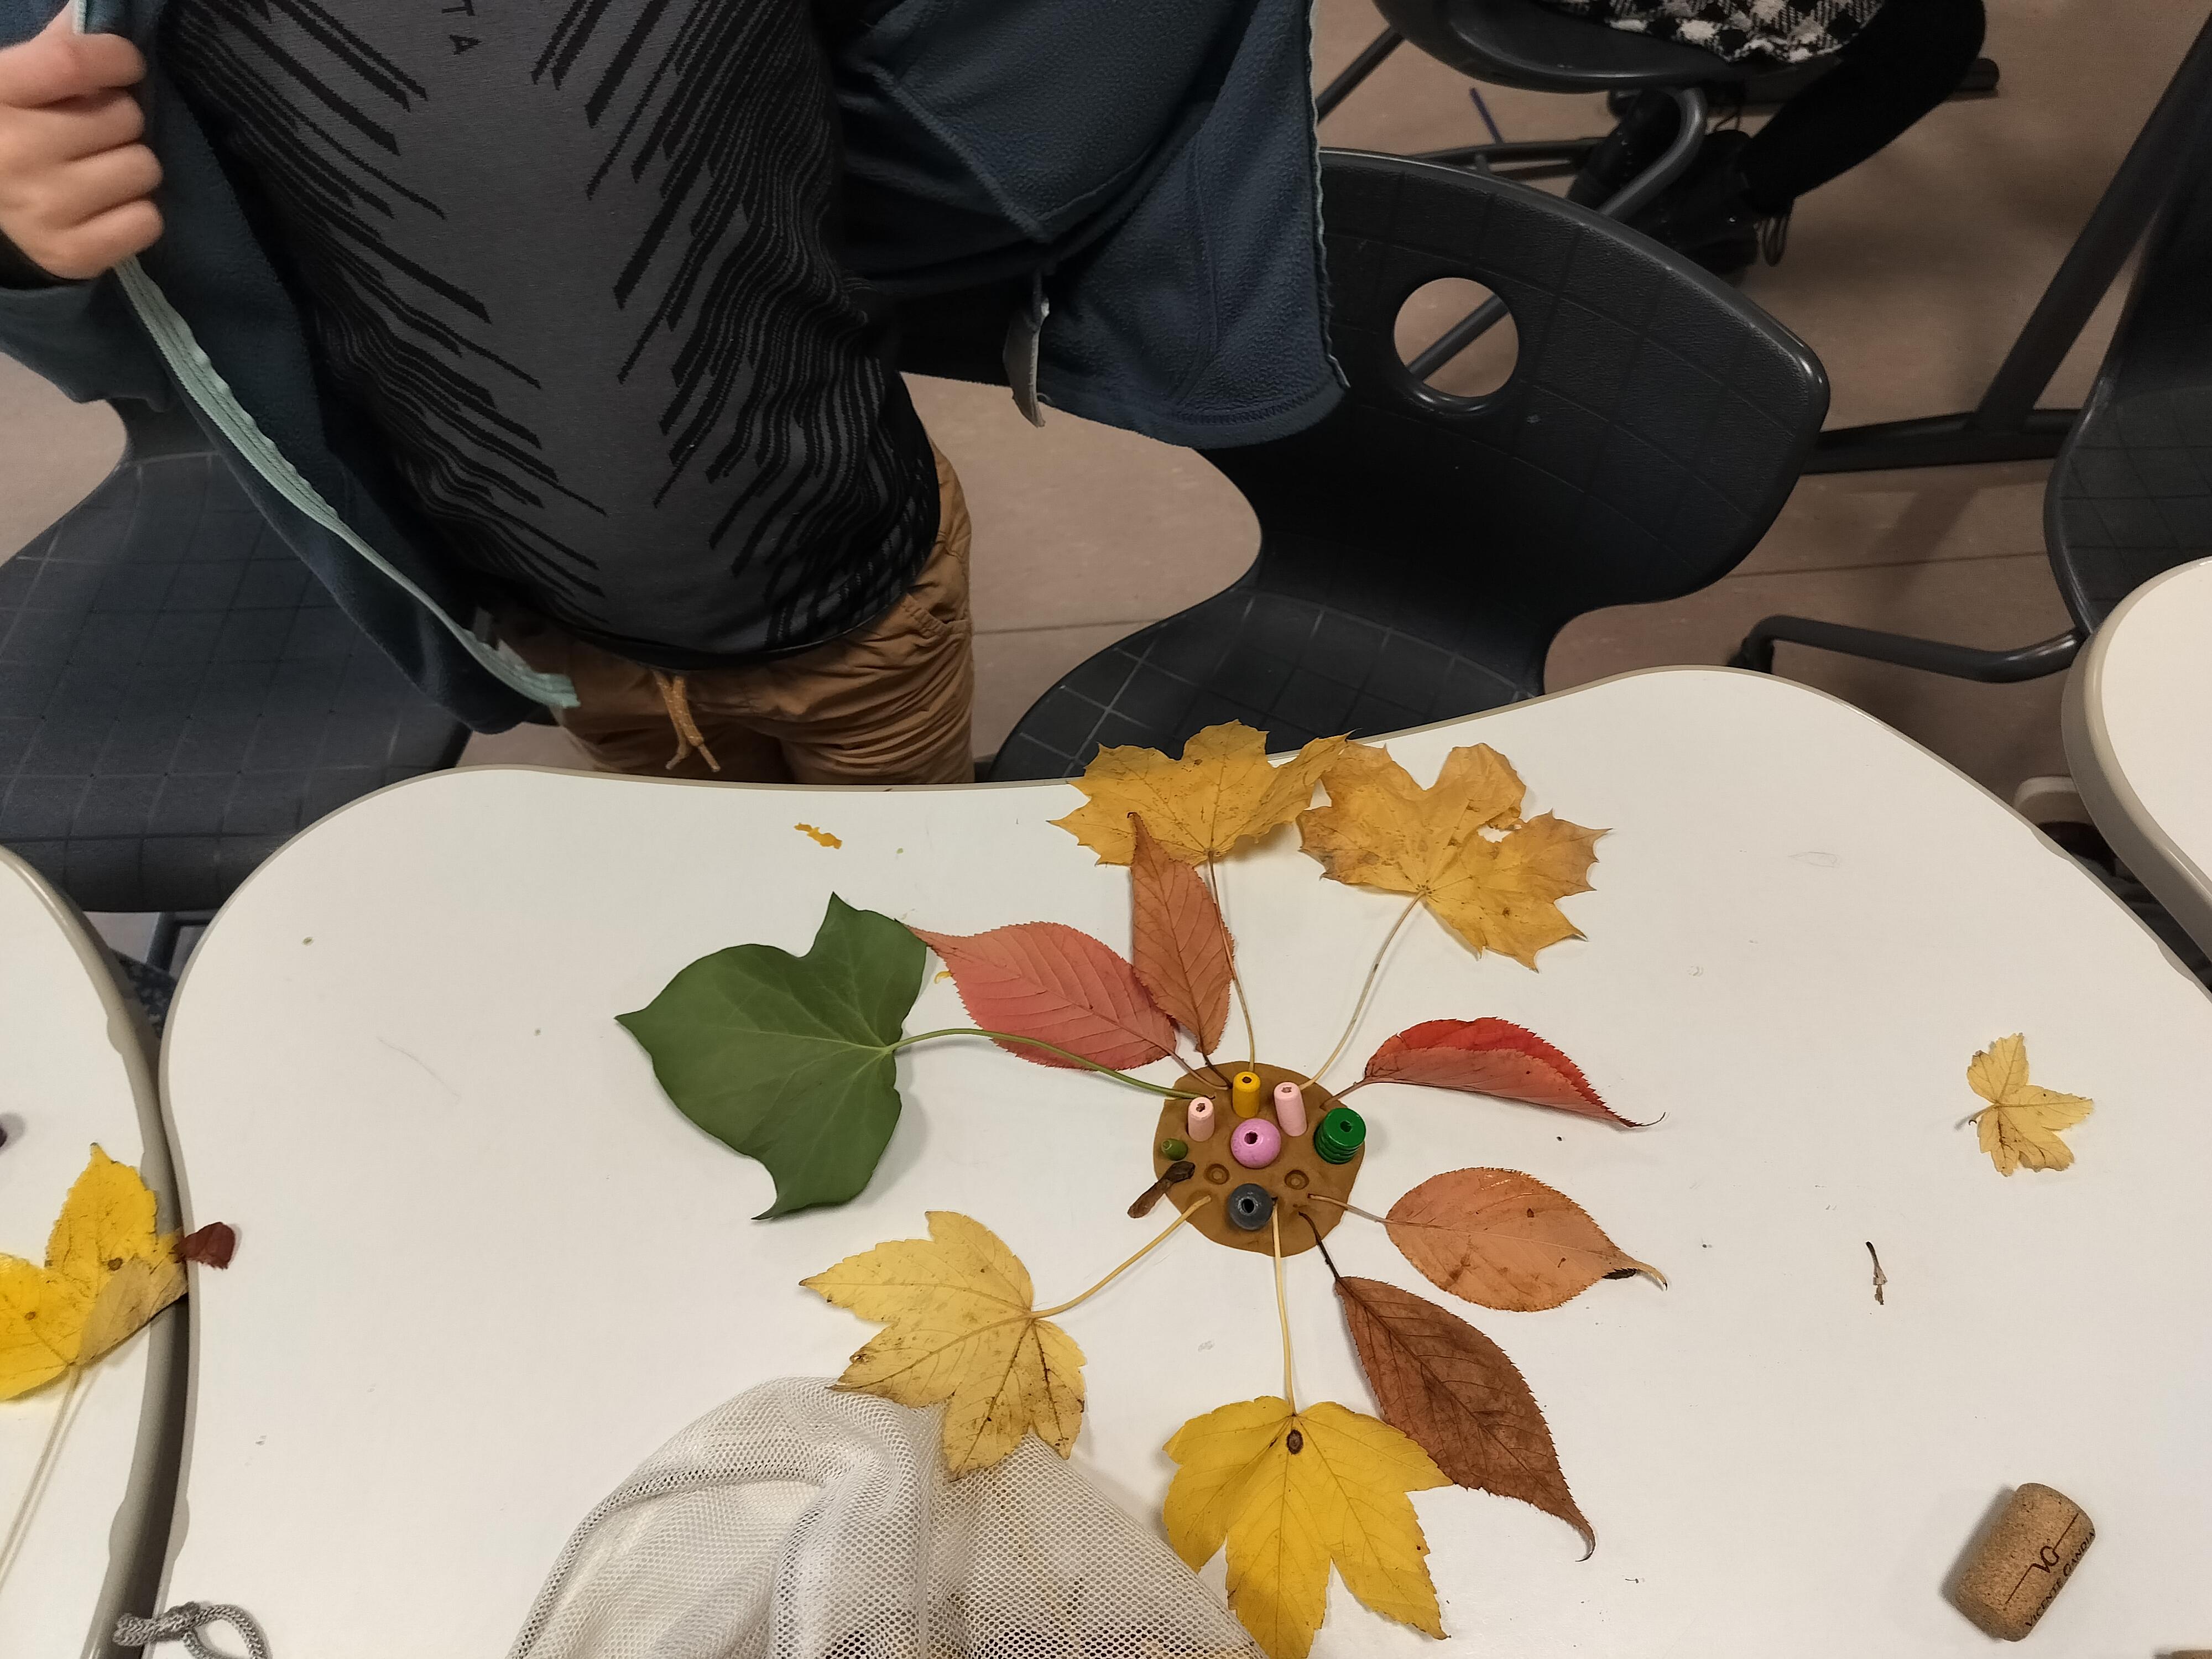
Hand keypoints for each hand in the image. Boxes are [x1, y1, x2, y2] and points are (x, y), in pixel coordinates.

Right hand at [0, 5, 158, 279]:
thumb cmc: (16, 131)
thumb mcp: (21, 83)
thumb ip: (58, 50)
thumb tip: (92, 15)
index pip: (72, 61)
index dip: (115, 58)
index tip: (124, 65)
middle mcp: (12, 154)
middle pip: (125, 118)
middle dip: (120, 120)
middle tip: (94, 132)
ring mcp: (41, 209)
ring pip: (143, 168)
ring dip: (131, 166)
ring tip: (97, 169)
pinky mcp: (71, 254)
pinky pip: (147, 221)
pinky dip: (136, 214)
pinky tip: (104, 208)